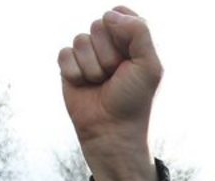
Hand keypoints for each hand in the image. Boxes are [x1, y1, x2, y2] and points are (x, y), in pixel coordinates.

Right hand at [58, 7, 161, 180]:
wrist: (112, 132)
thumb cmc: (134, 101)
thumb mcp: (149, 66)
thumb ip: (139, 32)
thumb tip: (109, 15)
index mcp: (133, 42)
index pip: (121, 13)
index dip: (122, 31)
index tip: (130, 55)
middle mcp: (110, 45)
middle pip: (99, 24)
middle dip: (108, 53)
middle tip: (117, 76)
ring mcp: (89, 55)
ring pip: (81, 39)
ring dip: (93, 66)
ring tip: (102, 84)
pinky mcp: (70, 67)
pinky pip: (65, 53)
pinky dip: (76, 72)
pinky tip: (85, 87)